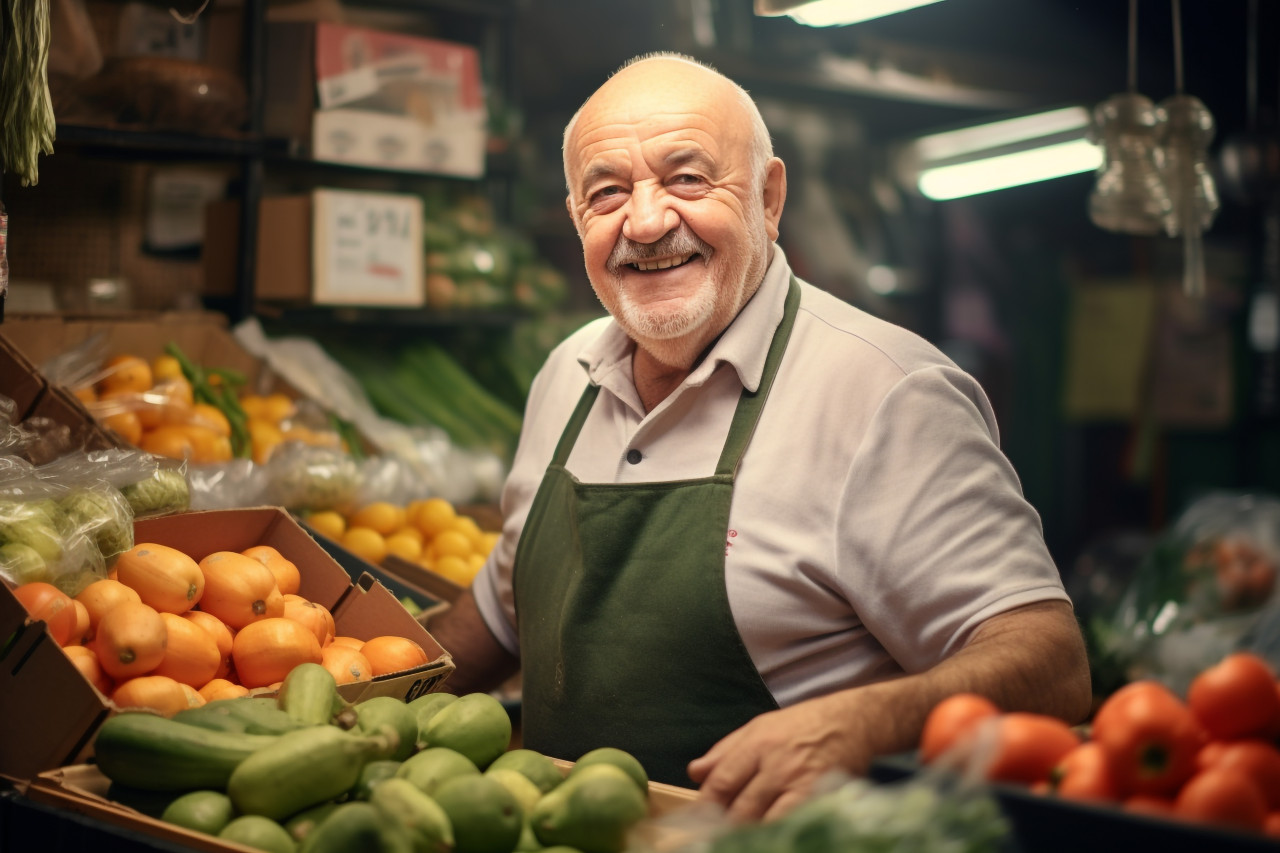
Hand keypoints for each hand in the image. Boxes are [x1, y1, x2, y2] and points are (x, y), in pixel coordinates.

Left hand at [686, 691, 871, 821]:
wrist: (855, 722)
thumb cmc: (803, 725)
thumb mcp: (760, 727)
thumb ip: (725, 751)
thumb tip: (694, 773)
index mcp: (757, 744)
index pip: (722, 782)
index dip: (706, 807)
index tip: (698, 821)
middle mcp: (777, 765)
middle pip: (742, 809)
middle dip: (726, 828)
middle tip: (716, 839)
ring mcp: (801, 784)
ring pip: (766, 822)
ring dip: (750, 836)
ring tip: (741, 841)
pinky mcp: (822, 799)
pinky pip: (793, 824)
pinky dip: (779, 833)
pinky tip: (771, 837)